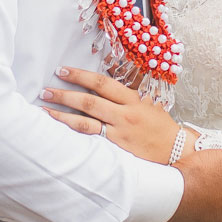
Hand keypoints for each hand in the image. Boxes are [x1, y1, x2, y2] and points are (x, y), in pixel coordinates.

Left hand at [39, 65, 181, 164]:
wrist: (176, 151)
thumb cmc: (160, 125)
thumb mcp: (148, 101)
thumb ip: (127, 90)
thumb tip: (107, 72)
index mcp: (132, 98)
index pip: (102, 83)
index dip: (80, 76)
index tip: (62, 70)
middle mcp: (125, 114)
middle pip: (89, 101)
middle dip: (64, 95)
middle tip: (45, 90)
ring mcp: (120, 133)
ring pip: (86, 123)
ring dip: (62, 116)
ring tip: (44, 111)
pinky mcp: (117, 150)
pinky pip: (92, 141)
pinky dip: (75, 136)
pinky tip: (60, 133)